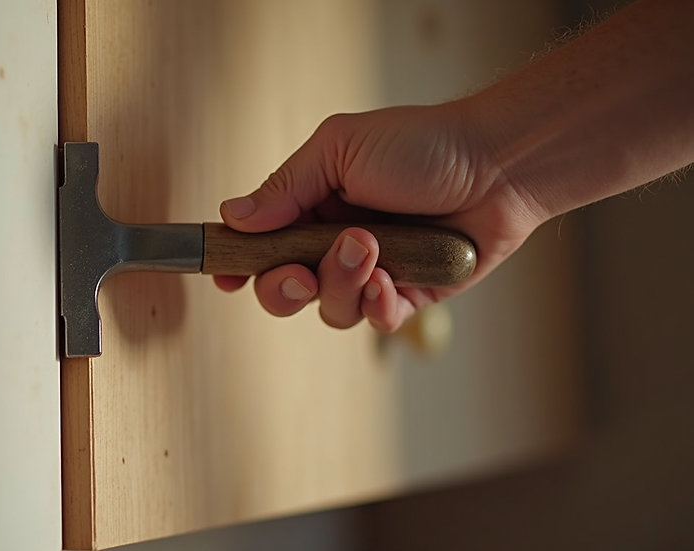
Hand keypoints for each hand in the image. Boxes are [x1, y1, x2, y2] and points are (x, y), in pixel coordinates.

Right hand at [214, 103, 542, 331]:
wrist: (498, 164)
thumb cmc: (422, 144)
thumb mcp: (339, 150)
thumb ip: (285, 187)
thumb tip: (232, 216)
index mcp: (311, 207)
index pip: (261, 245)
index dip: (239, 265)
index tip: (225, 277)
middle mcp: (335, 245)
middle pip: (284, 289)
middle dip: (284, 287)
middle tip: (301, 270)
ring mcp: (372, 273)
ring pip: (330, 309)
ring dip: (340, 284)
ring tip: (368, 248)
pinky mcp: (408, 296)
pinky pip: (377, 320)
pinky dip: (377, 305)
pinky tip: (388, 282)